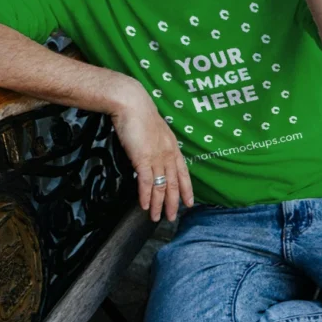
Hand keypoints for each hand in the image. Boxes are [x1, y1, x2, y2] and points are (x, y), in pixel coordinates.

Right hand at [109, 88, 194, 221]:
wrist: (131, 103)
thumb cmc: (139, 113)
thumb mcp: (154, 129)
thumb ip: (156, 143)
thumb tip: (152, 154)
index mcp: (172, 146)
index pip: (183, 172)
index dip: (187, 189)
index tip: (189, 202)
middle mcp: (167, 154)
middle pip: (173, 183)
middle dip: (173, 202)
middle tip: (172, 217)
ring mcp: (156, 157)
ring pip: (160, 186)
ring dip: (158, 204)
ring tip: (155, 217)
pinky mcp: (142, 158)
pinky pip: (145, 182)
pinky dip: (145, 196)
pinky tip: (143, 205)